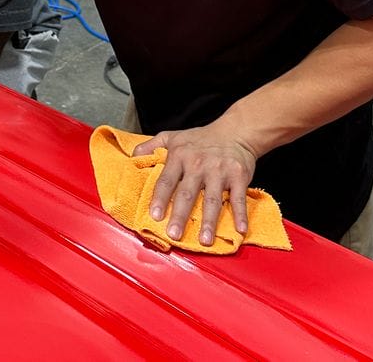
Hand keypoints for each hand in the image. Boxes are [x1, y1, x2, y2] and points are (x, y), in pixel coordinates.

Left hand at [132, 124, 257, 245]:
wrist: (235, 131)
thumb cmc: (199, 138)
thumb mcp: (171, 136)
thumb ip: (150, 146)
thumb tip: (132, 158)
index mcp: (179, 156)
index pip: (166, 180)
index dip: (160, 199)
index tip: (155, 216)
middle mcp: (198, 164)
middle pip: (187, 194)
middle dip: (180, 215)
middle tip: (174, 235)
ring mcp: (219, 171)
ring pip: (212, 200)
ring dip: (209, 222)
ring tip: (204, 241)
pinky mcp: (239, 176)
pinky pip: (239, 198)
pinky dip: (240, 214)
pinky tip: (239, 229)